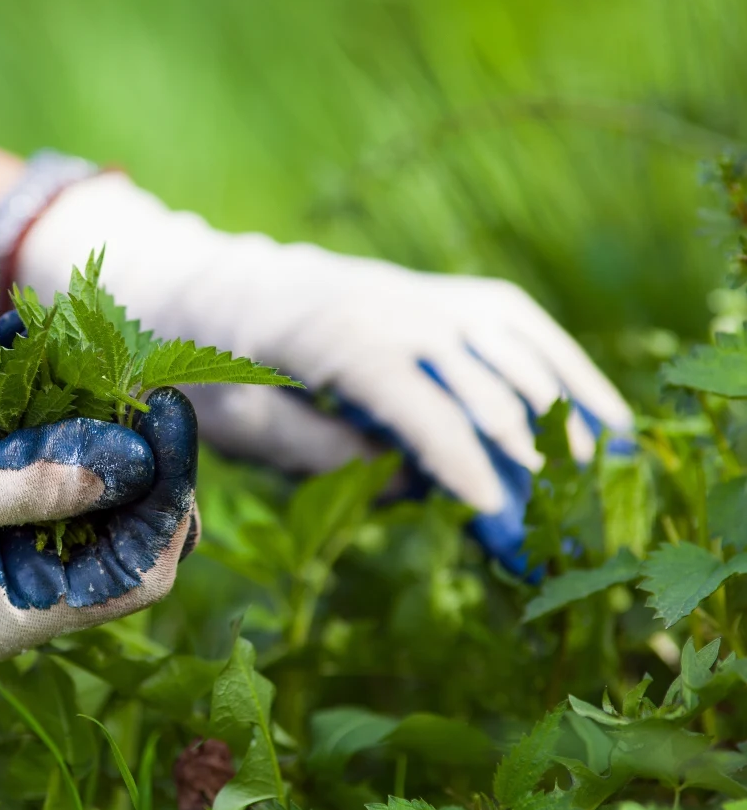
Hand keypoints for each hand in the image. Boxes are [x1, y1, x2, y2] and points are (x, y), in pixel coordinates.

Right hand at [0, 360, 199, 658]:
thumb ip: (27, 488)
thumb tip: (126, 468)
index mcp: (11, 614)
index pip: (135, 580)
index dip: (165, 509)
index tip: (168, 429)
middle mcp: (26, 586)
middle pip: (131, 536)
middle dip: (149, 470)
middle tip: (154, 394)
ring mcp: (15, 541)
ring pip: (106, 498)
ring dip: (119, 442)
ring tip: (123, 379)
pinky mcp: (1, 498)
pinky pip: (64, 466)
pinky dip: (77, 424)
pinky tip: (77, 379)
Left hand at [16, 173, 632, 573]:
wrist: (208, 285)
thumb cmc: (208, 362)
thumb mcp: (235, 421)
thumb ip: (319, 453)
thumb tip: (412, 479)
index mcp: (335, 337)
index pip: (418, 404)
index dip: (460, 461)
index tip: (496, 513)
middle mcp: (391, 305)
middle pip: (480, 379)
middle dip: (521, 454)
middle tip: (551, 524)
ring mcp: (422, 293)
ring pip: (516, 347)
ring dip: (559, 412)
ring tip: (593, 480)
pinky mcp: (438, 295)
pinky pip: (516, 324)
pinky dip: (564, 366)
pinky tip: (601, 415)